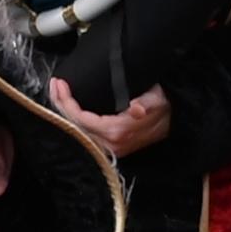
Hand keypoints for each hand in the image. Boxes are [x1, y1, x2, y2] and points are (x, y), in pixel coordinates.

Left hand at [46, 81, 173, 161]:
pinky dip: (73, 119)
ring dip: (64, 111)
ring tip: (58, 92)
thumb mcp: (157, 100)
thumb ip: (146, 104)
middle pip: (74, 125)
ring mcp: (109, 148)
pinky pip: (84, 133)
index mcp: (117, 131)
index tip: (60, 83)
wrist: (175, 122)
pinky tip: (68, 106)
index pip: (81, 118)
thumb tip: (136, 109)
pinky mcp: (109, 147)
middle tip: (55, 84)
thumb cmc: (164, 108)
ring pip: (77, 130)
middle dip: (61, 103)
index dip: (67, 101)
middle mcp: (109, 143)